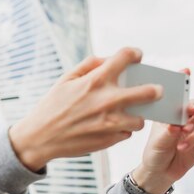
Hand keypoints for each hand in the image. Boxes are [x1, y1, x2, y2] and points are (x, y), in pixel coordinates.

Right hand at [9, 47, 161, 170]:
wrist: (39, 138)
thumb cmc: (51, 107)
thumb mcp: (65, 80)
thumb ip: (89, 65)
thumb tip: (110, 59)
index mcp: (95, 81)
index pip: (127, 57)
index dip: (134, 54)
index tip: (136, 58)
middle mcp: (107, 101)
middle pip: (149, 91)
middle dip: (154, 89)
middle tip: (154, 91)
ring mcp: (111, 123)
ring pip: (141, 119)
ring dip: (136, 116)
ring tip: (126, 115)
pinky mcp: (109, 140)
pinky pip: (127, 133)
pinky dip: (121, 130)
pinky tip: (110, 128)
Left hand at [132, 70, 193, 193]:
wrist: (159, 172)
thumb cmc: (154, 152)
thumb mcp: (157, 140)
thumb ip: (168, 131)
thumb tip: (177, 123)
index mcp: (168, 113)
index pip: (177, 95)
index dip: (183, 82)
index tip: (186, 71)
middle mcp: (182, 118)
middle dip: (192, 106)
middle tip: (189, 111)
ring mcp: (193, 128)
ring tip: (183, 131)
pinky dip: (193, 138)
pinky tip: (182, 145)